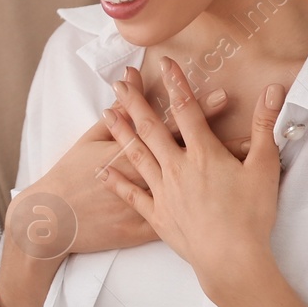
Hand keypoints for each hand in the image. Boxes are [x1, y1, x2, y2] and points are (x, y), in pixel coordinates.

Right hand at [11, 86, 238, 258]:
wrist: (57, 222)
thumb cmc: (72, 177)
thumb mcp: (89, 141)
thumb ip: (115, 113)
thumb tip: (129, 80)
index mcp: (134, 152)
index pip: (172, 125)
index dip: (198, 110)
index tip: (222, 95)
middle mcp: (149, 177)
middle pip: (189, 151)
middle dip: (219, 137)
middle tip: (250, 128)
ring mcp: (154, 204)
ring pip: (195, 184)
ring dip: (220, 168)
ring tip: (246, 154)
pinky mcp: (154, 227)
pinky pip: (189, 213)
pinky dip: (210, 205)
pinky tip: (231, 198)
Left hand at [103, 59, 284, 291]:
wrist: (231, 260)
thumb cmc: (251, 216)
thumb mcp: (264, 167)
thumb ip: (265, 126)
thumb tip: (274, 90)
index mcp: (203, 154)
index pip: (187, 110)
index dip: (176, 84)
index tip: (164, 63)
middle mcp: (177, 168)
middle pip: (151, 128)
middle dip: (135, 102)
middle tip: (120, 82)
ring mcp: (163, 191)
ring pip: (136, 155)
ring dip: (121, 131)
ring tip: (106, 112)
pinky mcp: (156, 215)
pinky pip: (131, 194)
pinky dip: (116, 181)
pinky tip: (102, 170)